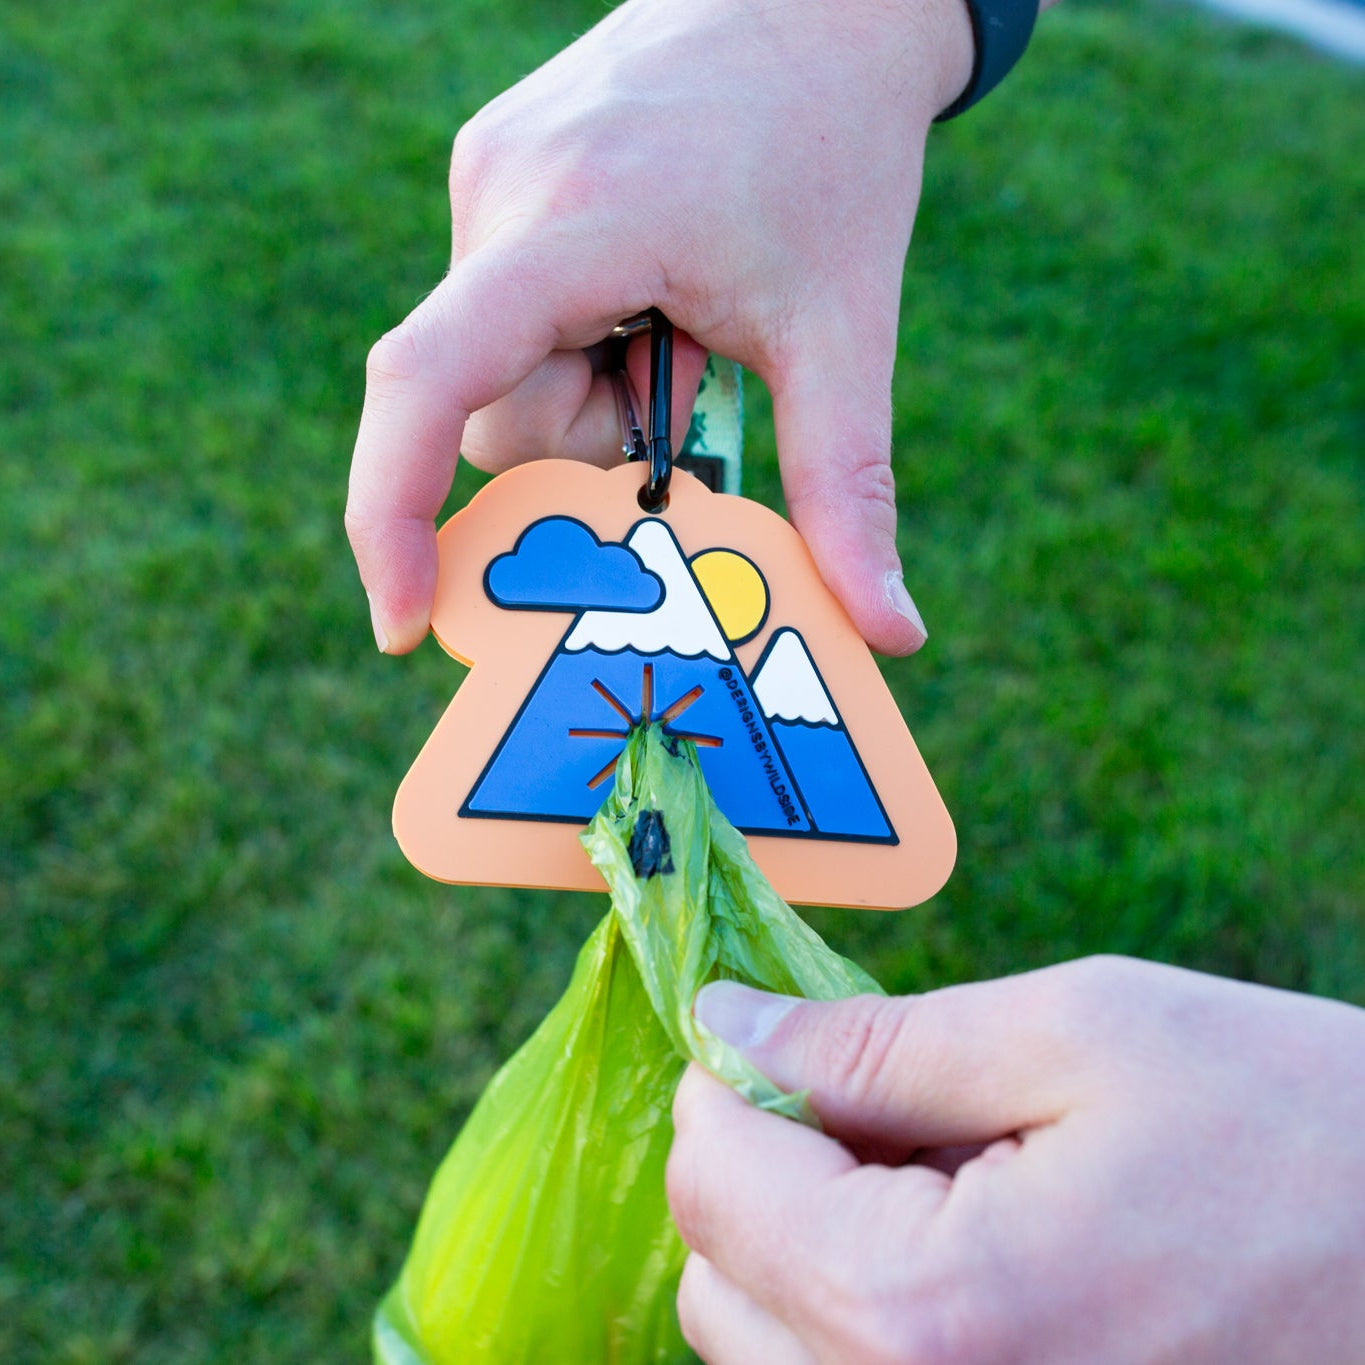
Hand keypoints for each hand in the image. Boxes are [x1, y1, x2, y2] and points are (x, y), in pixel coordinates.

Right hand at [346, 0, 975, 655]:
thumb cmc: (835, 150)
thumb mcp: (846, 333)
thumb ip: (849, 488)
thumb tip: (894, 634)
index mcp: (571, 225)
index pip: (429, 383)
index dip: (392, 515)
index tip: (403, 623)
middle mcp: (497, 195)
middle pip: (496, 415)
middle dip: (594, 441)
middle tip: (692, 378)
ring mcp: (486, 177)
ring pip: (502, 373)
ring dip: (593, 392)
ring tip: (680, 320)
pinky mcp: (497, 175)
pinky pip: (508, 316)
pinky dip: (577, 343)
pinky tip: (648, 288)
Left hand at [667, 957, 1364, 1362]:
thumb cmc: (1295, 1134)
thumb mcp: (1079, 1034)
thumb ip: (874, 1041)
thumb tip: (728, 1023)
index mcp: (933, 1314)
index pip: (716, 1188)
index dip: (725, 1085)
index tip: (767, 1030)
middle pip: (721, 1284)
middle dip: (760, 1167)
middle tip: (867, 1097)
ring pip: (768, 1354)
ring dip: (801, 1244)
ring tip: (928, 1172)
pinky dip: (858, 1311)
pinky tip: (952, 1243)